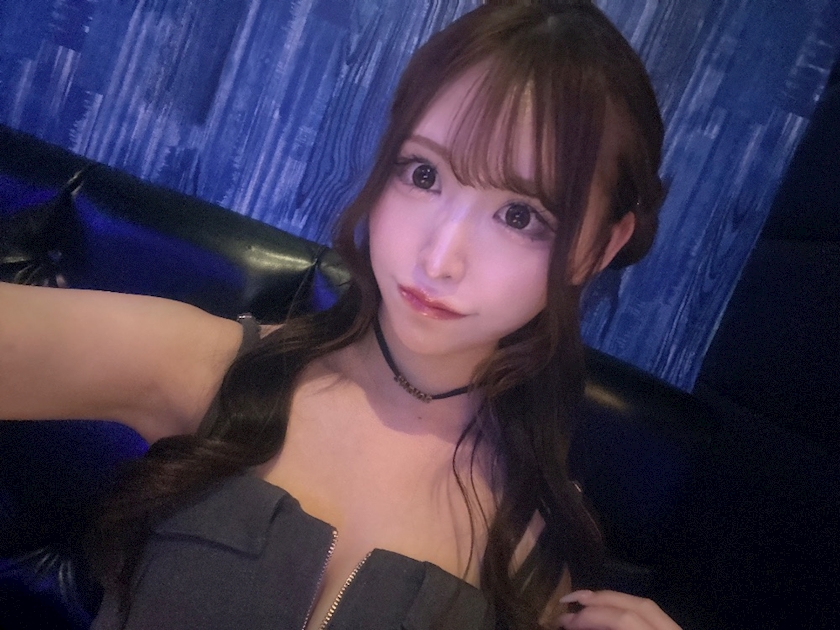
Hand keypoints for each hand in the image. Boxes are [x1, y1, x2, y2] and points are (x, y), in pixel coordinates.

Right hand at [557, 590, 681, 629]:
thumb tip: (572, 623)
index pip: (623, 619)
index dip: (590, 616)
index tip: (564, 622)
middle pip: (638, 604)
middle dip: (600, 598)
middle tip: (569, 600)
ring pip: (645, 605)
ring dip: (612, 600)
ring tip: (584, 601)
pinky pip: (649, 615)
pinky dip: (625, 609)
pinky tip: (607, 612)